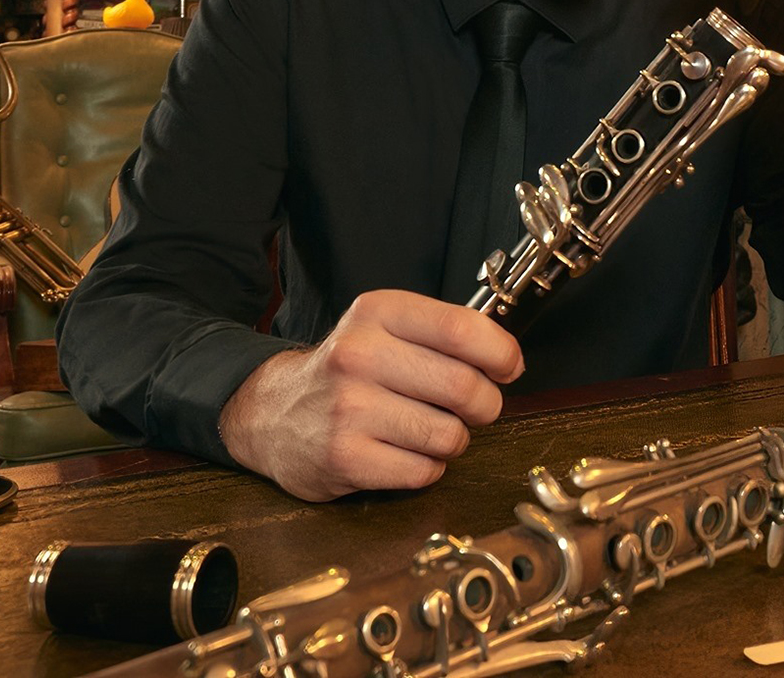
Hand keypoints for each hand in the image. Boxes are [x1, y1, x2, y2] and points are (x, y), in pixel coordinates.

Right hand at [219, 289, 523, 500]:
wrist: (273, 412)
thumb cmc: (349, 370)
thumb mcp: (386, 327)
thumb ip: (443, 333)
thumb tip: (508, 357)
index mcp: (377, 312)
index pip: (462, 329)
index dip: (501, 352)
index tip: (510, 367)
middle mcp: (359, 354)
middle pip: (463, 386)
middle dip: (485, 403)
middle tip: (476, 407)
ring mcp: (349, 408)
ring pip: (449, 434)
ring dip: (453, 438)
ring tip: (427, 428)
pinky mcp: (344, 457)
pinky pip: (424, 471)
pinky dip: (427, 467)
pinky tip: (404, 452)